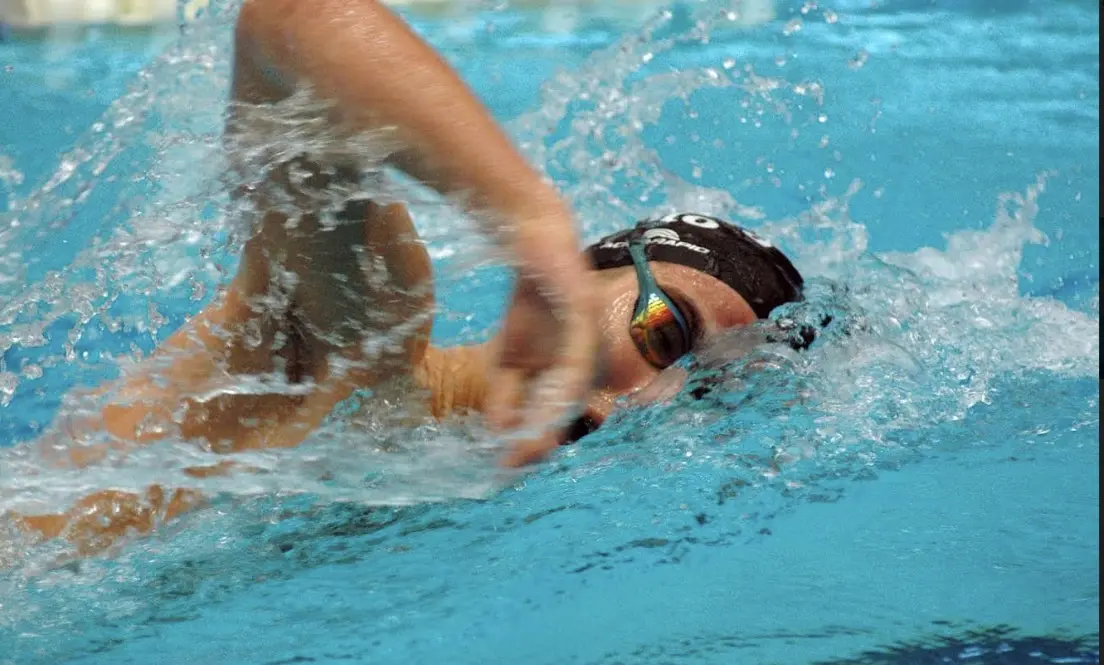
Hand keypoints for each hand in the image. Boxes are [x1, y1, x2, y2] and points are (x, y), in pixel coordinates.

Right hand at [485, 213, 600, 466]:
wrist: (531, 241)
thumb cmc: (528, 302)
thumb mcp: (509, 356)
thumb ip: (504, 392)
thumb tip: (498, 431)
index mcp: (569, 375)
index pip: (553, 415)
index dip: (532, 441)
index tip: (507, 465)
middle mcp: (585, 363)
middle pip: (566, 409)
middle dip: (541, 438)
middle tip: (514, 464)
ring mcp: (589, 339)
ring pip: (573, 388)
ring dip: (551, 418)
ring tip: (529, 442)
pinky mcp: (585, 314)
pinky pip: (576, 354)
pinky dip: (564, 380)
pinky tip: (550, 398)